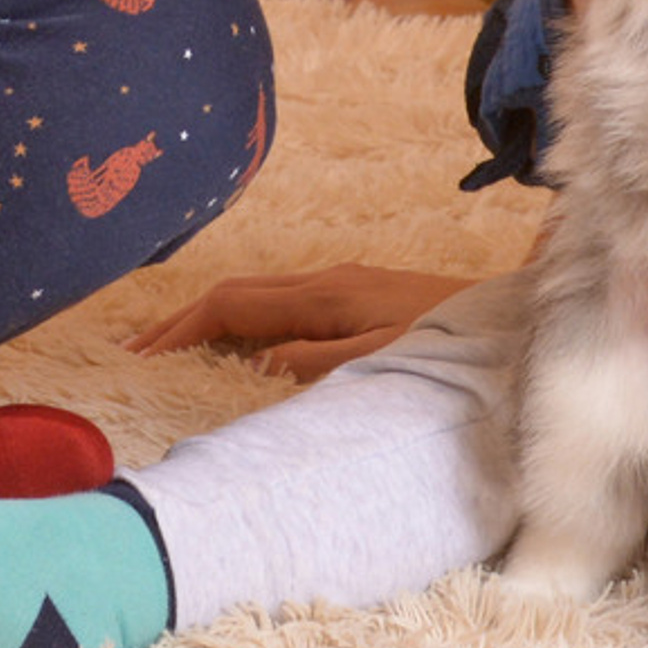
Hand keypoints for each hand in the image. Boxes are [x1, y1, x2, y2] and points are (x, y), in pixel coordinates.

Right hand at [132, 259, 472, 383]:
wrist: (516, 318)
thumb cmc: (459, 341)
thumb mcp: (393, 357)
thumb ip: (327, 360)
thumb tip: (261, 365)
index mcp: (328, 295)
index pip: (233, 305)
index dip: (182, 329)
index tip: (139, 356)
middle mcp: (328, 282)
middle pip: (235, 293)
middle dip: (181, 320)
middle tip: (132, 353)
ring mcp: (343, 286)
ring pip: (256, 295)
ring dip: (208, 318)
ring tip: (168, 348)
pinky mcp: (358, 298)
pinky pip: (280, 304)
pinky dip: (242, 321)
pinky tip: (237, 343)